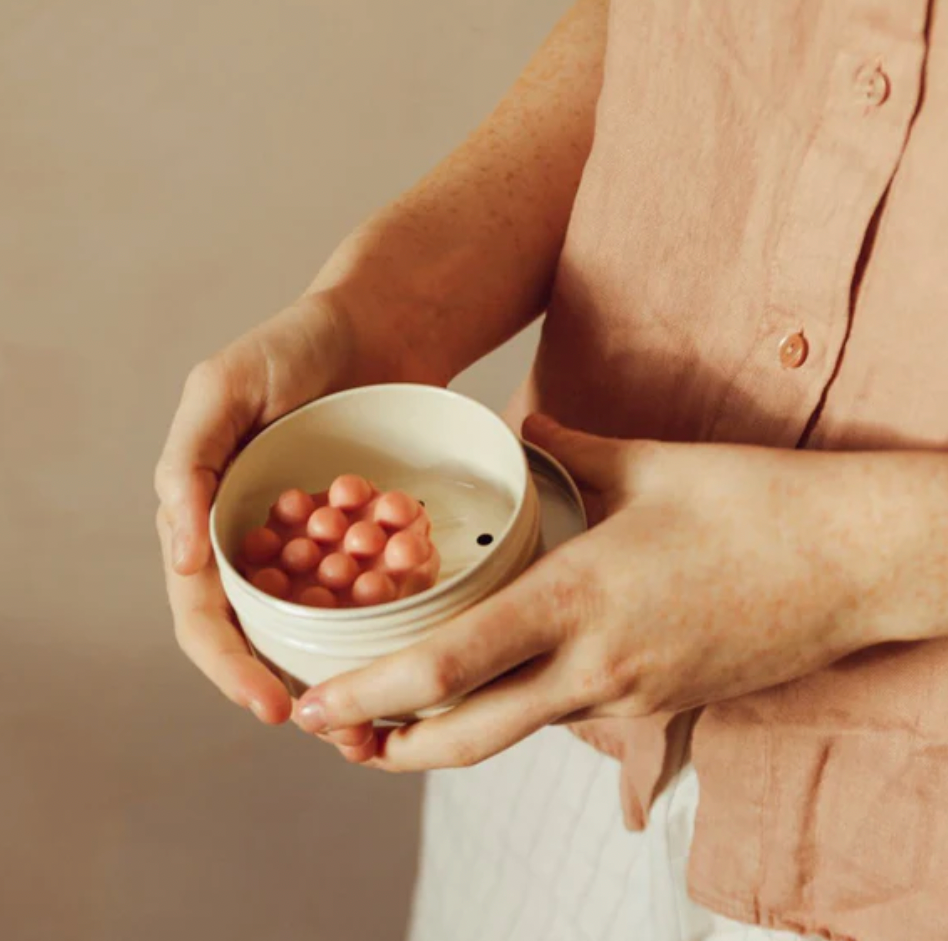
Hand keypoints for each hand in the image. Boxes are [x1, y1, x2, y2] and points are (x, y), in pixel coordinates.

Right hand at [155, 289, 406, 753]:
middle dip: (287, 685)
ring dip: (337, 667)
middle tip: (335, 730)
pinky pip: (365, 587)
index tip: (271, 706)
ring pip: (313, 622)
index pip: (204, 611)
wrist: (380, 324)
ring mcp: (311, 539)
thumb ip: (189, 464)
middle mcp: (254, 537)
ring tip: (376, 706)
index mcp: (206, 515)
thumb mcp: (223, 389)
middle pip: (259, 633)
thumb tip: (179, 556)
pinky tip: (412, 644)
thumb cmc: (293, 346)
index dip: (228, 665)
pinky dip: (381, 617)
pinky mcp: (361, 533)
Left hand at [293, 414, 888, 770]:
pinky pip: (565, 718)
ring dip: (446, 737)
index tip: (316, 704)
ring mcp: (630, 696)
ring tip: (395, 719)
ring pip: (514, 735)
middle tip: (335, 735)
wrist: (853, 560)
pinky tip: (497, 681)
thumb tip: (521, 424)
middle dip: (389, 746)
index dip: (373, 695)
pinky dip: (514, 711)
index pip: (452, 666)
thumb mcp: (645, 464)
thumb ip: (566, 448)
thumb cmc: (752, 503)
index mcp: (578, 598)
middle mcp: (595, 665)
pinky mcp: (659, 706)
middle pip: (468, 736)